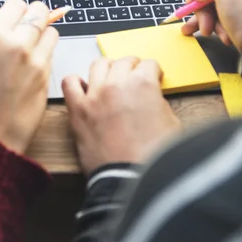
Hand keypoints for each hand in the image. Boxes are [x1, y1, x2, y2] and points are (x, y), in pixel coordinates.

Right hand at [0, 0, 58, 153]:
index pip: (16, 5)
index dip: (15, 10)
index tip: (14, 17)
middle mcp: (17, 45)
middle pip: (39, 12)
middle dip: (34, 15)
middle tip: (28, 24)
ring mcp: (36, 60)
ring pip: (51, 31)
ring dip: (43, 33)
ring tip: (32, 45)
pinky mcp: (48, 76)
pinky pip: (52, 53)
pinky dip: (46, 53)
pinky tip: (33, 64)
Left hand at [62, 57, 179, 174]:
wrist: (131, 180)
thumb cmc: (153, 157)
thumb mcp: (172, 123)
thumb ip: (159, 102)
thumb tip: (151, 98)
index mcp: (143, 84)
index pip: (149, 64)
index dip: (153, 72)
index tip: (152, 78)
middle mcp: (117, 83)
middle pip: (124, 61)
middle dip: (132, 67)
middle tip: (134, 77)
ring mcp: (95, 95)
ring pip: (98, 64)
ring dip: (107, 68)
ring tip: (111, 78)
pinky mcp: (78, 110)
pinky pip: (69, 83)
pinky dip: (76, 82)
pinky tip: (84, 89)